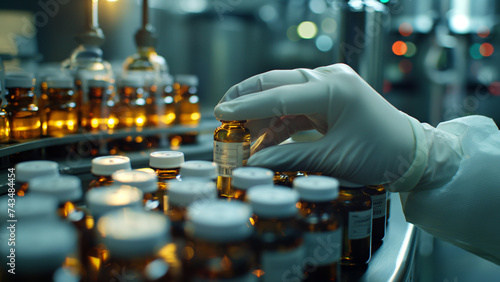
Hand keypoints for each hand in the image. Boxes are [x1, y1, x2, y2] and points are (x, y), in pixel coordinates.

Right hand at [214, 64, 419, 186]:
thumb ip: (289, 159)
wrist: (413, 155)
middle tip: (221, 116)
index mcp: (334, 89)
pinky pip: (294, 108)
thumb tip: (252, 165)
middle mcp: (330, 80)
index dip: (247, 107)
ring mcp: (329, 87)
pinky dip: (277, 124)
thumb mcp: (333, 159)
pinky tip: (262, 142)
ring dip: (260, 115)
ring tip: (238, 137)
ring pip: (282, 95)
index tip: (221, 115)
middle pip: (277, 82)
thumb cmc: (382, 154)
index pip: (280, 95)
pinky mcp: (328, 100)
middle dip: (247, 99)